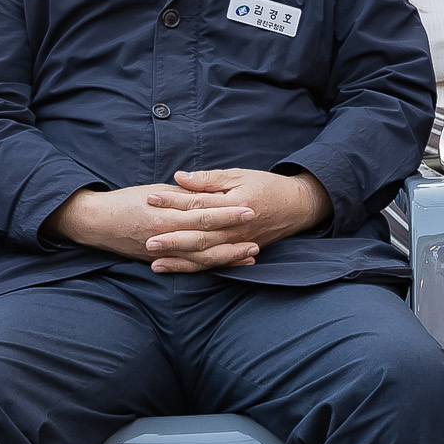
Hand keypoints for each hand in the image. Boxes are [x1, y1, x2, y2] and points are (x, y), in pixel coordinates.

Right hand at [46, 182, 263, 268]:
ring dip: (228, 256)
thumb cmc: (125, 202)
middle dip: (233, 235)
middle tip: (258, 233)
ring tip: (250, 253)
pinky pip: (189, 267)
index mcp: (166, 213)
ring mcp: (164, 252)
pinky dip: (210, 266)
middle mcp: (167, 234)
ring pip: (201, 257)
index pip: (203, 212)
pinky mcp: (160, 261)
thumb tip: (205, 192)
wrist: (97, 222)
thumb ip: (181, 195)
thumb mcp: (154, 192)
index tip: (250, 207)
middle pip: (207, 237)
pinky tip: (227, 265)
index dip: (228, 211)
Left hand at [148, 169, 333, 269]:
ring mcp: (238, 243)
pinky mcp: (238, 250)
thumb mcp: (239, 175)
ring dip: (180, 259)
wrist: (297, 207)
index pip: (198, 204)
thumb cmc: (266, 186)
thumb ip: (209, 179)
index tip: (151, 199)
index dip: (173, 201)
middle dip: (172, 238)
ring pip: (205, 255)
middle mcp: (235, 228)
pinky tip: (176, 268)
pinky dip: (194, 268)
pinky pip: (214, 263)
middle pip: (199, 235)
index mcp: (234, 204)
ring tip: (154, 261)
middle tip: (146, 238)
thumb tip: (180, 178)